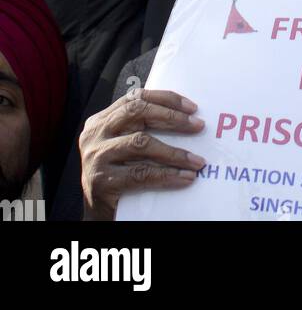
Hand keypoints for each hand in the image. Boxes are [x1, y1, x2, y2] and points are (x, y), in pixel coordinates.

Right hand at [80, 88, 205, 220]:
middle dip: (172, 118)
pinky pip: (141, 174)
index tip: (192, 107)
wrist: (95, 211)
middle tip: (198, 126)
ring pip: (142, 143)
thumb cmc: (116, 172)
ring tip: (197, 161)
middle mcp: (96, 134)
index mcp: (101, 120)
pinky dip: (167, 175)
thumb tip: (186, 117)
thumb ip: (139, 128)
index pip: (135, 98)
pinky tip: (184, 177)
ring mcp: (97, 157)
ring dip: (175, 152)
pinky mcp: (102, 181)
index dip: (165, 99)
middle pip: (138, 113)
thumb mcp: (121, 143)